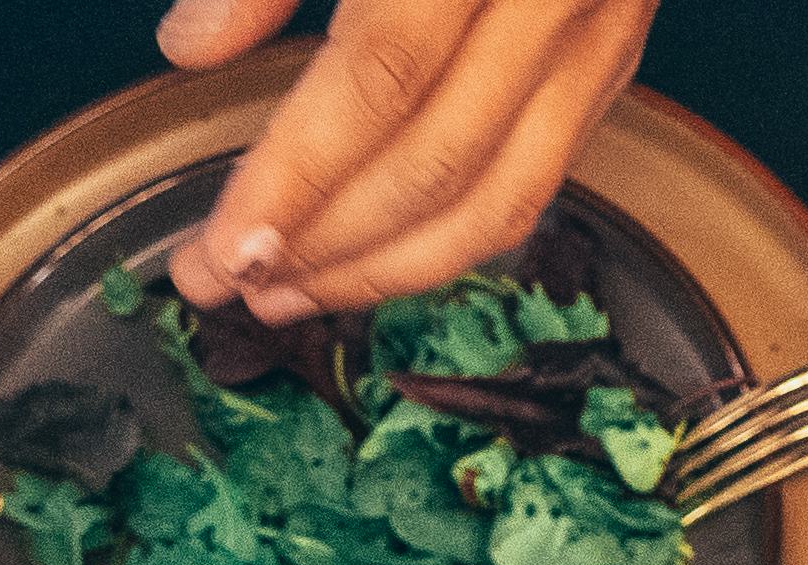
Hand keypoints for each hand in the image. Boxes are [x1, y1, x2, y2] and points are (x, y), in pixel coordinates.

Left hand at [152, 0, 656, 321]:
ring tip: (294, 289)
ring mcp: (599, 32)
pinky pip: (542, 178)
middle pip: (437, 161)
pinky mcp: (616, 57)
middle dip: (326, 243)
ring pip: (502, 199)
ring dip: (390, 268)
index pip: (377, 82)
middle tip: (231, 280)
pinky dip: (459, 235)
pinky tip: (382, 252)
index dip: (296, 177)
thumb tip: (191, 50)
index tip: (224, 244)